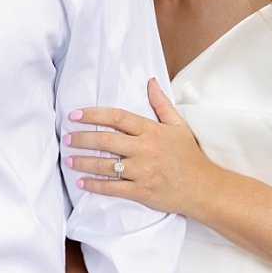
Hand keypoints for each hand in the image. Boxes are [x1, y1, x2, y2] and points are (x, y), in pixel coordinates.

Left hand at [65, 78, 214, 216]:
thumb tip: (151, 81)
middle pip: (105, 140)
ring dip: (83, 162)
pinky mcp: (142, 191)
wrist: (204, 188)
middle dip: (81, 139)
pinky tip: (82, 182)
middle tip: (67, 139)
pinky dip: (94, 185)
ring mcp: (143, 171)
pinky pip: (112, 188)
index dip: (93, 115)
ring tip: (69, 160)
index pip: (117, 118)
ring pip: (105, 165)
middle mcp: (145, 149)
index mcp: (152, 131)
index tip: (76, 116)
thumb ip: (161, 104)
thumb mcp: (179, 126)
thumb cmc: (190, 157)